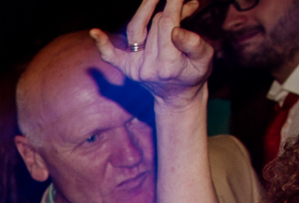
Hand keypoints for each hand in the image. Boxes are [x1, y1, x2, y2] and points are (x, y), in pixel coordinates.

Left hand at [91, 0, 210, 104]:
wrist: (176, 97)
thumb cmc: (194, 73)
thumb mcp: (204, 59)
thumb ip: (193, 44)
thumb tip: (176, 29)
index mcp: (169, 64)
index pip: (168, 24)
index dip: (174, 4)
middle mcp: (147, 66)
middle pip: (154, 24)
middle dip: (169, 6)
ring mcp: (133, 67)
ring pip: (136, 29)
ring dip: (146, 10)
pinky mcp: (125, 68)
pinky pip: (110, 56)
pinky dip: (102, 44)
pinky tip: (94, 32)